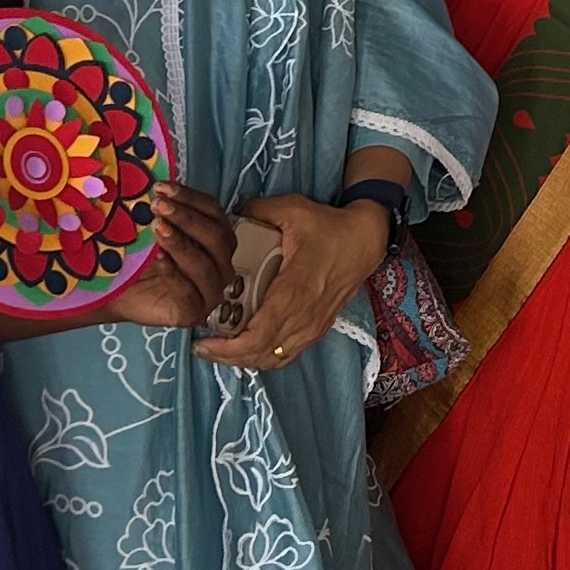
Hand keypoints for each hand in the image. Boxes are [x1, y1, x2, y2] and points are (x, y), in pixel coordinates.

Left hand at [105, 182, 236, 331]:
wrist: (117, 293)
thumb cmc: (139, 259)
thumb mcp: (154, 230)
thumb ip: (163, 212)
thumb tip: (160, 186)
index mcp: (216, 241)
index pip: (215, 214)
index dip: (192, 198)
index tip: (163, 188)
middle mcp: (220, 265)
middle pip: (217, 238)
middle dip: (187, 218)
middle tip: (159, 206)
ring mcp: (211, 292)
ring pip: (205, 265)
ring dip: (181, 243)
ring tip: (157, 228)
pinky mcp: (194, 313)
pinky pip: (189, 292)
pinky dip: (173, 272)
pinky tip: (158, 257)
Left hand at [196, 193, 390, 370]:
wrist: (366, 241)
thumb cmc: (330, 228)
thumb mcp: (293, 209)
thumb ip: (257, 210)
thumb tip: (230, 214)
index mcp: (294, 292)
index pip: (258, 335)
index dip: (229, 347)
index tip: (204, 342)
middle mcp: (303, 317)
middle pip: (261, 354)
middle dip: (228, 357)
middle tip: (202, 348)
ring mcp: (312, 327)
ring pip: (273, 359)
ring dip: (244, 360)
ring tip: (219, 350)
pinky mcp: (317, 329)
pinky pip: (286, 355)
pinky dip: (263, 357)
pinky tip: (246, 348)